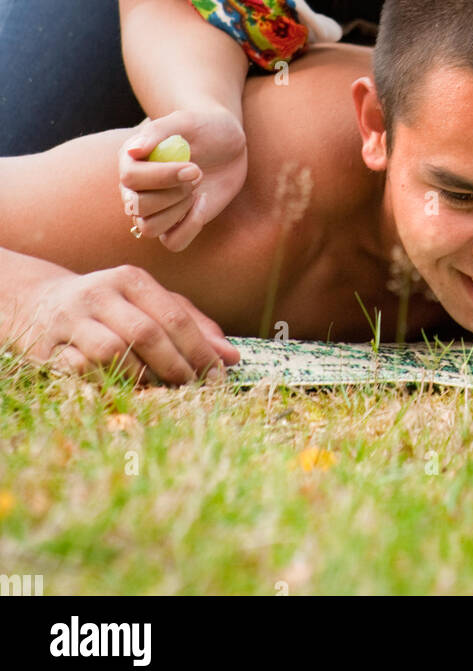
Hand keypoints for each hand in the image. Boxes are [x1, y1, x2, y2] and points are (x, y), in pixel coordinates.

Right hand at [19, 265, 239, 385]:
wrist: (41, 304)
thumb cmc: (111, 307)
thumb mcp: (149, 304)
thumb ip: (191, 325)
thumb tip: (232, 357)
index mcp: (131, 279)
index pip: (173, 316)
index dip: (199, 349)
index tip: (217, 375)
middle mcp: (100, 294)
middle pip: (146, 333)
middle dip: (175, 366)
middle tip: (191, 388)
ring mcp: (72, 320)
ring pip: (114, 351)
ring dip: (142, 377)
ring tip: (158, 390)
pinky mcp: (49, 347)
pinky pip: (80, 370)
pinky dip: (106, 383)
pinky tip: (122, 390)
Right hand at [118, 106, 247, 250]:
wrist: (227, 142)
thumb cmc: (203, 127)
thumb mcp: (185, 121)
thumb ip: (157, 132)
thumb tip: (132, 152)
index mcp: (130, 161)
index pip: (130, 178)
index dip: (162, 177)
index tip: (194, 167)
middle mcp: (134, 188)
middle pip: (138, 207)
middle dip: (173, 193)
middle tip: (198, 174)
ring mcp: (153, 209)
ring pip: (149, 228)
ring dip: (179, 210)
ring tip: (197, 189)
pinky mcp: (174, 225)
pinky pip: (173, 242)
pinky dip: (190, 226)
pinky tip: (203, 203)